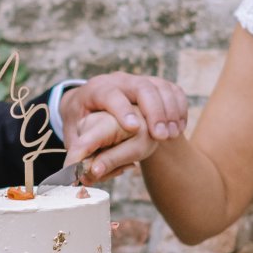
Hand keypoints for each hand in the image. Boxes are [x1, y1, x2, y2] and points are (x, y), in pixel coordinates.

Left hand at [60, 72, 188, 179]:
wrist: (93, 103)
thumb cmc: (83, 121)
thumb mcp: (72, 132)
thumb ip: (78, 150)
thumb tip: (80, 171)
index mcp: (96, 90)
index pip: (110, 94)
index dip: (122, 109)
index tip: (134, 128)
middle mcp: (120, 81)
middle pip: (142, 87)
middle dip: (154, 111)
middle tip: (160, 137)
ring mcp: (140, 81)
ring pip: (161, 87)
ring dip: (170, 112)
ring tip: (172, 136)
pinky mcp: (156, 86)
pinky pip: (174, 91)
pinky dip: (180, 108)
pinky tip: (179, 128)